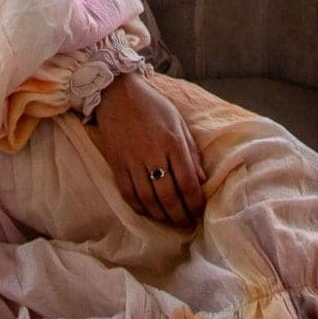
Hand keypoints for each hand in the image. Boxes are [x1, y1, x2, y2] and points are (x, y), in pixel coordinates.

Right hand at [86, 73, 206, 225]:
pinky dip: (140, 207)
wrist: (116, 94)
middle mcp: (153, 154)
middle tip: (186, 224)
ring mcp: (133, 161)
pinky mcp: (117, 164)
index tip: (199, 212)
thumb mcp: (178, 121)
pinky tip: (148, 211)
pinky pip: (128, 193)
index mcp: (172, 142)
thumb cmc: (152, 105)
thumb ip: (190, 150)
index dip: (194, 202)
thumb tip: (201, 179)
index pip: (187, 182)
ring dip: (161, 216)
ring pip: (148, 199)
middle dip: (180, 215)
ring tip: (170, 221)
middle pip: (168, 196)